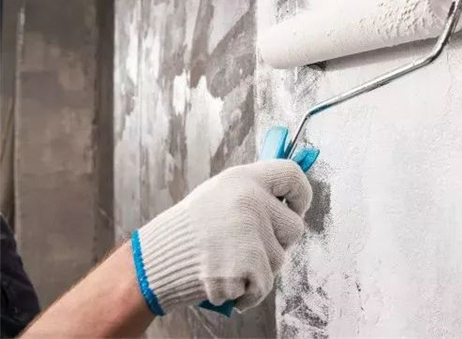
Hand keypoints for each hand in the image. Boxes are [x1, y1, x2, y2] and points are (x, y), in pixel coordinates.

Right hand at [132, 160, 312, 314]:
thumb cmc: (190, 228)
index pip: (292, 175)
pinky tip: (226, 280)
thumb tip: (288, 198)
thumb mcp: (220, 193)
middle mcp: (251, 202)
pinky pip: (265, 285)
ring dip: (259, 269)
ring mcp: (250, 233)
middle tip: (249, 244)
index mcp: (245, 180)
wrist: (155, 259)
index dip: (302, 193)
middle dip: (278, 242)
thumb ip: (254, 192)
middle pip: (295, 227)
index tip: (296, 207)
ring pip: (280, 260)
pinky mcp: (247, 265)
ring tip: (228, 261)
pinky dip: (249, 291)